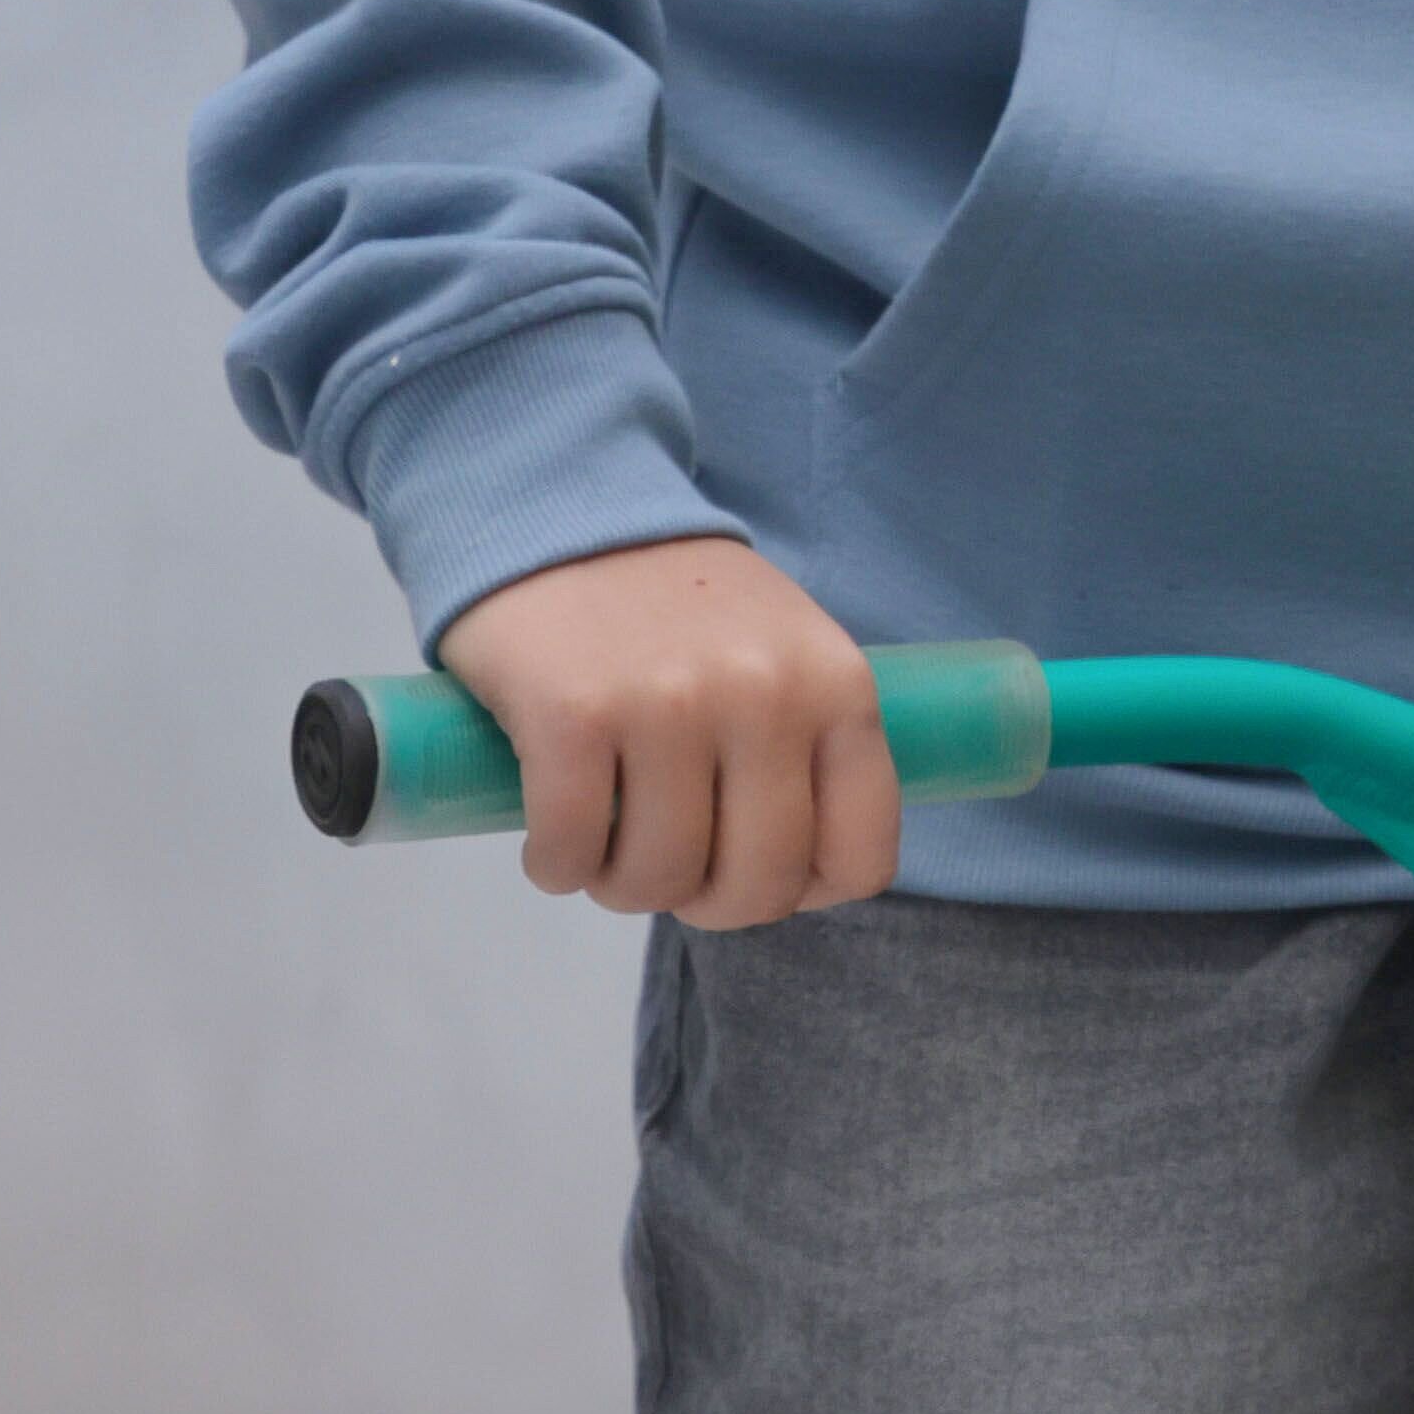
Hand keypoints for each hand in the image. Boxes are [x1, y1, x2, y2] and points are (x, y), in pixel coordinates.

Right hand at [432, 535, 893, 927]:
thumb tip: (797, 872)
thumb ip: (806, 742)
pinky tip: (553, 842)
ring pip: (658, 878)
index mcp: (839, 688)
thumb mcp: (786, 652)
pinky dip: (555, 867)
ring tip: (604, 845)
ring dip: (620, 886)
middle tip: (666, 870)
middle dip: (704, 904)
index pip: (860, 856)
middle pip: (754, 886)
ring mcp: (670, 705)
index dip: (803, 893)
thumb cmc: (679, 605)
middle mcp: (767, 698)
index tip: (755, 874)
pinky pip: (570, 850)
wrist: (564, 509)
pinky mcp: (574, 714)